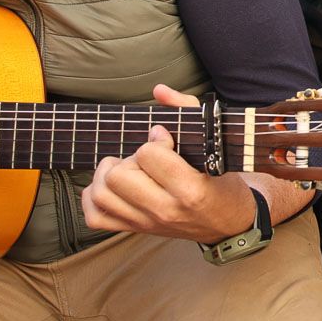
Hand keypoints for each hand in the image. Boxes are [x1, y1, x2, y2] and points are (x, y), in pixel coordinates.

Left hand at [82, 84, 256, 240]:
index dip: (156, 139)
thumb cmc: (223, 183)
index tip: (166, 139)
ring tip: (127, 169)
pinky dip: (93, 198)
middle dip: (128, 158)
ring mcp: (147, 223)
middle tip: (145, 157)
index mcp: (189, 189)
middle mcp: (164, 209)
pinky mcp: (136, 229)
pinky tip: (111, 186)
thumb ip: (187, 110)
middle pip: (117, 176)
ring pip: (101, 195)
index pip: (148, 155)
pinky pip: (95, 217)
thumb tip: (159, 90)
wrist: (228, 224)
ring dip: (108, 175)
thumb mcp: (215, 145)